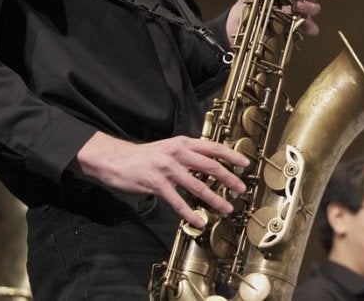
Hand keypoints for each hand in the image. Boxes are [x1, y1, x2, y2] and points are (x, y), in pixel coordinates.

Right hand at [73, 132, 248, 227]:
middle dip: (229, 178)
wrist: (117, 159)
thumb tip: (211, 163)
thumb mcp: (170, 148)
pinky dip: (190, 213)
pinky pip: (177, 202)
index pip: (213, 147)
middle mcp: (178, 153)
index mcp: (183, 143)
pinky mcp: (157, 184)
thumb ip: (189, 153)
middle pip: (211, 166)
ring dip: (215, 199)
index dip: (232, 155)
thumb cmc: (146, 156)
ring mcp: (168, 169)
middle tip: (241, 189)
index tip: (245, 164)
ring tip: (227, 208)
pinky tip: (199, 221)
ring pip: (197, 185)